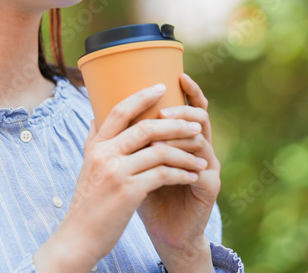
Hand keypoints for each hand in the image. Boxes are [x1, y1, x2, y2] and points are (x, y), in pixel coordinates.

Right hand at [43, 82, 207, 271]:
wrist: (79, 237)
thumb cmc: (88, 203)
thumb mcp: (87, 168)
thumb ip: (94, 143)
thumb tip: (96, 117)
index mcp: (96, 146)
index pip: (119, 111)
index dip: (142, 96)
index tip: (162, 87)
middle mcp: (104, 155)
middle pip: (146, 128)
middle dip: (176, 125)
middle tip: (197, 125)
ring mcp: (116, 173)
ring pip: (160, 151)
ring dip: (185, 153)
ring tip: (201, 158)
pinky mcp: (128, 192)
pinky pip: (163, 175)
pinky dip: (181, 173)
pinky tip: (192, 176)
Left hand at [137, 73, 220, 271]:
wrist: (164, 232)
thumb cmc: (146, 196)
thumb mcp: (134, 163)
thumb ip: (126, 140)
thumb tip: (96, 113)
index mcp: (184, 140)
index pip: (191, 107)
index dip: (190, 91)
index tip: (178, 75)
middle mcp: (201, 149)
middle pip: (201, 117)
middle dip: (182, 111)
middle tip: (163, 111)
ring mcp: (209, 167)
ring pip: (201, 141)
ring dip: (181, 135)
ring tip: (160, 134)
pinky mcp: (210, 187)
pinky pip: (202, 169)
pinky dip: (186, 163)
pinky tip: (171, 163)